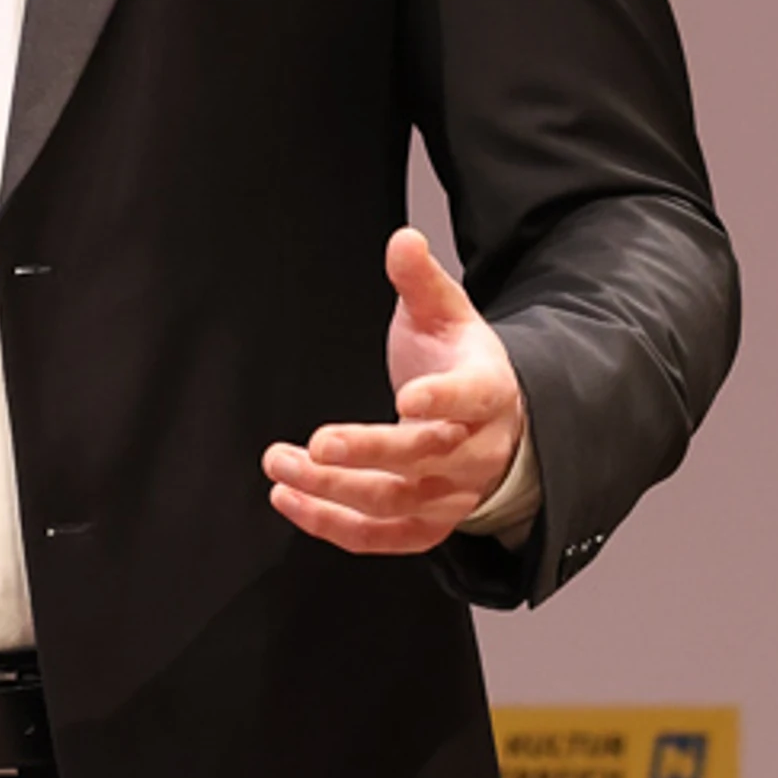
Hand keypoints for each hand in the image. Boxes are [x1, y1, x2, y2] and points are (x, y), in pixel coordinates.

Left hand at [263, 229, 527, 555]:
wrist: (498, 425)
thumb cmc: (462, 363)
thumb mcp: (449, 313)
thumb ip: (421, 280)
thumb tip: (404, 239)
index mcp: (487, 392)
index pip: (471, 399)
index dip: (441, 400)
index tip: (405, 399)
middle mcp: (475, 451)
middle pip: (423, 458)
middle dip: (366, 453)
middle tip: (313, 444)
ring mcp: (452, 495)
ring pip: (395, 502)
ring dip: (334, 490)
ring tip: (280, 465)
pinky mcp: (428, 525)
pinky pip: (381, 538)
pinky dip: (334, 525)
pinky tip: (290, 500)